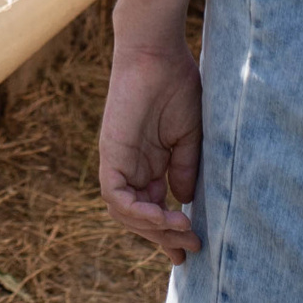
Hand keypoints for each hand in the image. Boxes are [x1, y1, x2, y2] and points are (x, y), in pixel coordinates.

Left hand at [99, 36, 204, 258]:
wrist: (157, 52)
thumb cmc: (176, 85)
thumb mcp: (189, 137)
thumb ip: (184, 170)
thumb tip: (184, 202)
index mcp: (149, 162)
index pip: (153, 208)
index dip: (169, 231)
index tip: (191, 249)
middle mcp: (131, 165)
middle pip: (138, 216)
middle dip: (163, 237)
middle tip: (190, 249)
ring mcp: (119, 160)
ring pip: (124, 212)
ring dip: (153, 228)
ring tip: (182, 232)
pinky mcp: (111, 153)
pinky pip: (115, 195)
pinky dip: (136, 212)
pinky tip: (163, 217)